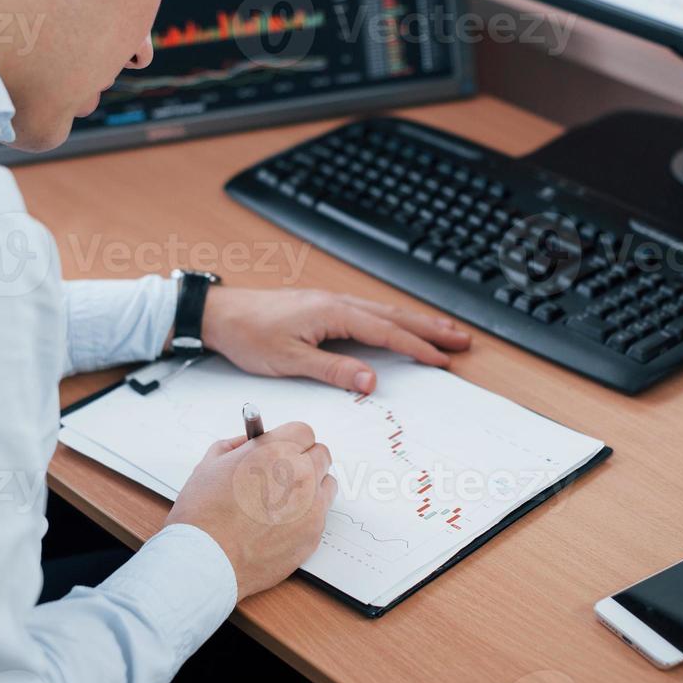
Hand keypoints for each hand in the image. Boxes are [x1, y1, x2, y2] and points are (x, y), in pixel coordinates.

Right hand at [166, 422, 336, 599]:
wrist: (206, 560)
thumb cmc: (203, 516)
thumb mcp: (209, 465)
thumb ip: (235, 446)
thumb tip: (249, 442)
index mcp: (274, 452)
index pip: (303, 432)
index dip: (290, 441)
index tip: (283, 449)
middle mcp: (299, 474)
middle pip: (320, 454)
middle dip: (304, 459)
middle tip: (285, 473)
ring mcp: (310, 505)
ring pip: (326, 483)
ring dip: (312, 485)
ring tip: (285, 499)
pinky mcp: (314, 532)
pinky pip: (322, 513)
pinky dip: (308, 514)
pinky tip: (283, 522)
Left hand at [199, 287, 471, 392]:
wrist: (220, 313)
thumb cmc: (249, 335)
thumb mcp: (289, 360)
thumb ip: (333, 370)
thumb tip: (371, 379)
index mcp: (333, 313)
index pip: (386, 331)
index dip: (417, 346)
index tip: (443, 359)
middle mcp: (337, 302)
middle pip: (394, 315)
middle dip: (430, 328)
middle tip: (462, 339)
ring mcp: (331, 302)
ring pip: (383, 311)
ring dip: (416, 321)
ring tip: (444, 330)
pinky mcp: (323, 306)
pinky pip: (368, 311)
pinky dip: (392, 318)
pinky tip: (400, 324)